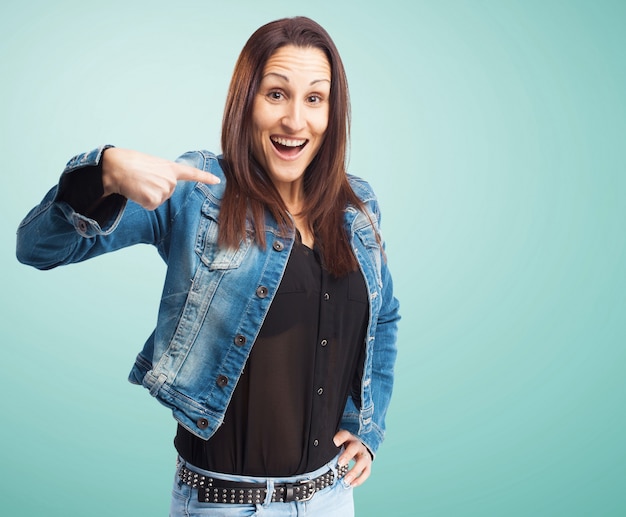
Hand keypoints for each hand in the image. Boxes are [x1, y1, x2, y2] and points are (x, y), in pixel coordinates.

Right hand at [102, 148, 219, 209]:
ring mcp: (164, 190)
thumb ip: (163, 174)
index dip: (205, 177)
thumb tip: (163, 188)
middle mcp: (171, 180)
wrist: (116, 167)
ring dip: (148, 195)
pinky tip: (137, 191)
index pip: (192, 173)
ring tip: (139, 183)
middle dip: (155, 189)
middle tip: (143, 179)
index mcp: (171, 168)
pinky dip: (142, 201)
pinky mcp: (155, 200)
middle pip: (167, 193)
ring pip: (159, 200)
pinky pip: (151, 206)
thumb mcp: (153, 165)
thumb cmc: (130, 163)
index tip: (218, 180)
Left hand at [333, 429, 371, 486]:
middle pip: (355, 447)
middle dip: (348, 455)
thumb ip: (330, 446)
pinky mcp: (367, 464)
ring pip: (362, 461)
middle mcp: (357, 445)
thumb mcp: (338, 443)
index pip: (345, 435)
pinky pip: (366, 472)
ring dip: (354, 471)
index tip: (334, 443)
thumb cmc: (344, 446)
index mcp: (348, 438)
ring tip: (346, 480)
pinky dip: (360, 479)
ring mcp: (364, 454)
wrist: (358, 448)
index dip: (340, 438)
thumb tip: (316, 452)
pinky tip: (352, 484)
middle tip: (340, 463)